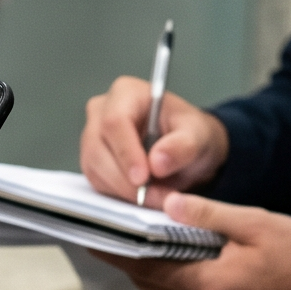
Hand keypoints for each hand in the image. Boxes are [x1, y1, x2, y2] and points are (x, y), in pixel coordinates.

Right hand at [81, 76, 229, 207]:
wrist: (186, 150)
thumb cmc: (190, 134)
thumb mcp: (198, 136)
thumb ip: (182, 146)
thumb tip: (157, 162)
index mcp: (126, 93)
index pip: (114, 121)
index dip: (126, 152)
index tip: (143, 178)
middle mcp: (102, 111)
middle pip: (98, 148)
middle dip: (126, 179)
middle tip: (154, 196)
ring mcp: (92, 136)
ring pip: (95, 169)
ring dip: (124, 190)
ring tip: (156, 197)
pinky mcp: (92, 160)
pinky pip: (97, 182)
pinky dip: (120, 194)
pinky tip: (144, 195)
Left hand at [98, 192, 290, 289]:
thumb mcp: (257, 225)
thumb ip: (209, 215)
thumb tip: (168, 206)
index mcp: (211, 288)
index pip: (150, 269)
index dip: (120, 253)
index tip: (95, 239)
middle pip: (155, 288)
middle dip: (133, 263)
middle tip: (112, 240)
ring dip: (157, 278)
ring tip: (141, 251)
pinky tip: (179, 271)